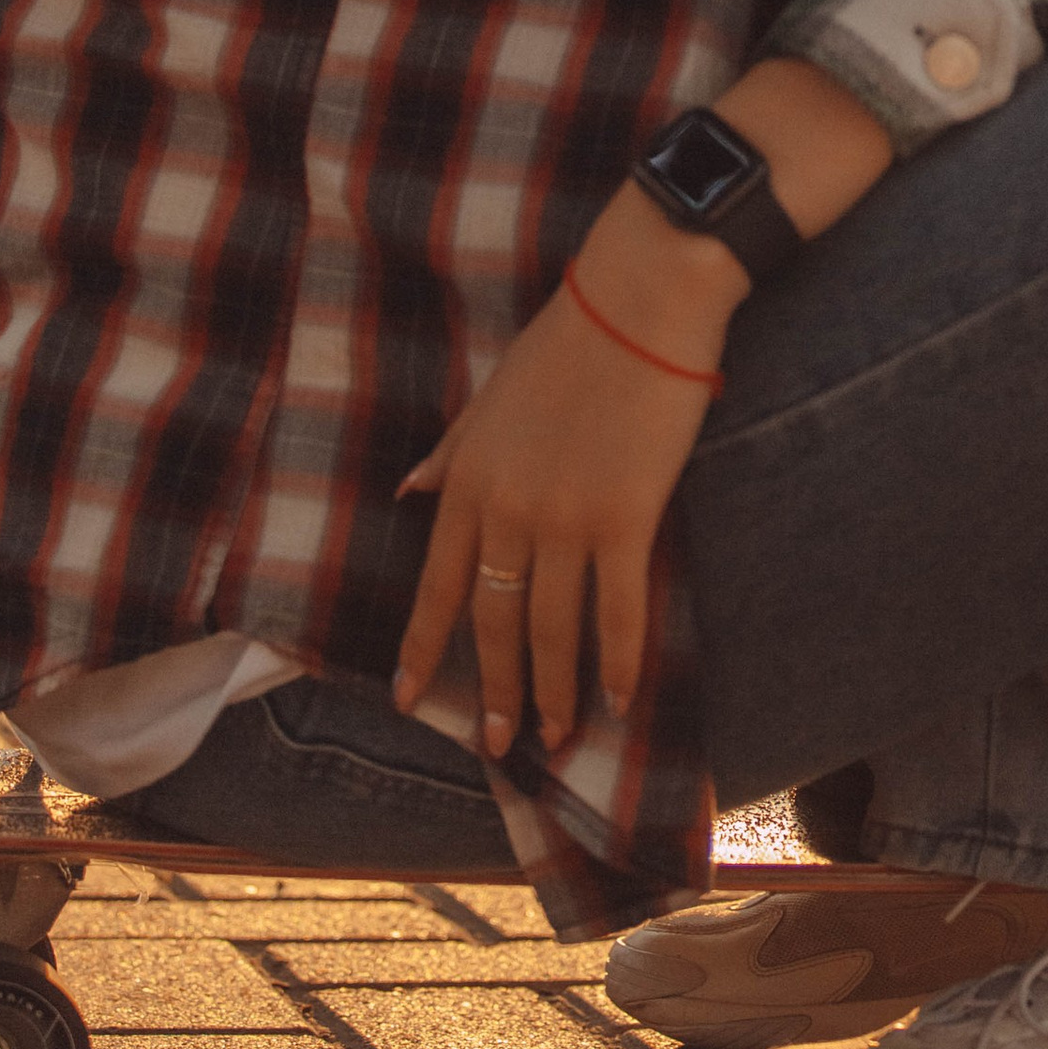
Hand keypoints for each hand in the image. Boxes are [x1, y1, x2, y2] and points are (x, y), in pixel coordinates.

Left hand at [392, 191, 736, 759]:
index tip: (408, 701)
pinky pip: (620, 610)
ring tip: (556, 735)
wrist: (639, 302)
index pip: (437, 586)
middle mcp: (508, 510)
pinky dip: (621, 661)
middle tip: (497, 746)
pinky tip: (624, 699)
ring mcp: (567, 519)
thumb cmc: (568, 341)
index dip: (422, 648)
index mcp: (468, 481)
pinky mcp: (627, 519)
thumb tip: (408, 493)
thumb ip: (450, 453)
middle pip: (495, 622)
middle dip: (493, 690)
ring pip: (553, 630)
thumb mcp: (490, 398)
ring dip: (553, 691)